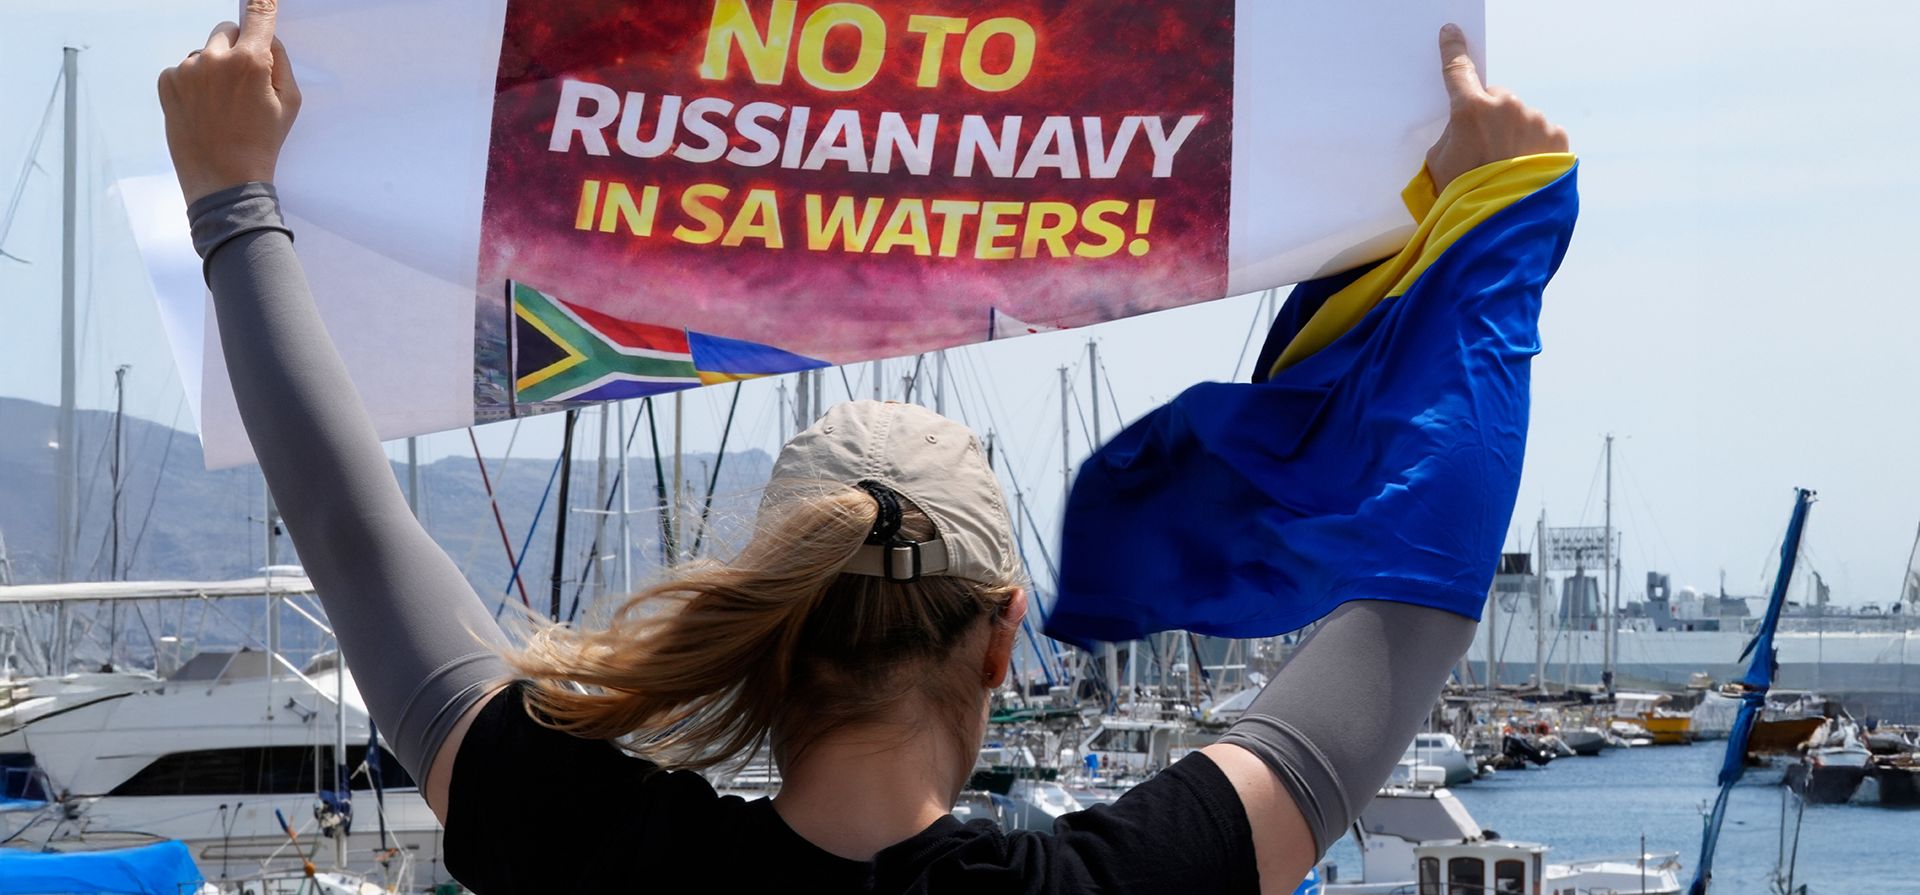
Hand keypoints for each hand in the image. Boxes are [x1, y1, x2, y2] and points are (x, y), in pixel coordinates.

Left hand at [157, 0, 300, 204]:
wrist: (224, 180)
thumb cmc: (262, 143)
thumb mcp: (289, 104)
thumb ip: (280, 63)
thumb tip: (267, 40)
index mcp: (251, 62)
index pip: (258, 16)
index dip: (263, 4)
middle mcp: (215, 58)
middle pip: (228, 29)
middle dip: (238, 46)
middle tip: (244, 81)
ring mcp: (187, 69)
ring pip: (206, 51)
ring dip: (214, 67)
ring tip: (222, 104)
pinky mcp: (168, 81)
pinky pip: (185, 68)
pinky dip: (195, 82)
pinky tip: (204, 108)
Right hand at [1424, 24, 1567, 193]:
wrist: (1504, 226)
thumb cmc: (1464, 197)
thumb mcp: (1438, 165)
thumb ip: (1450, 136)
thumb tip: (1464, 129)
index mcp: (1470, 110)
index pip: (1458, 70)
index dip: (1453, 50)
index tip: (1452, 33)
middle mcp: (1506, 107)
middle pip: (1495, 97)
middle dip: (1490, 116)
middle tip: (1484, 150)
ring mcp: (1535, 120)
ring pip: (1520, 117)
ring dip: (1514, 135)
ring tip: (1507, 168)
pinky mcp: (1557, 137)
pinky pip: (1542, 133)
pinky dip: (1535, 148)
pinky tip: (1525, 170)